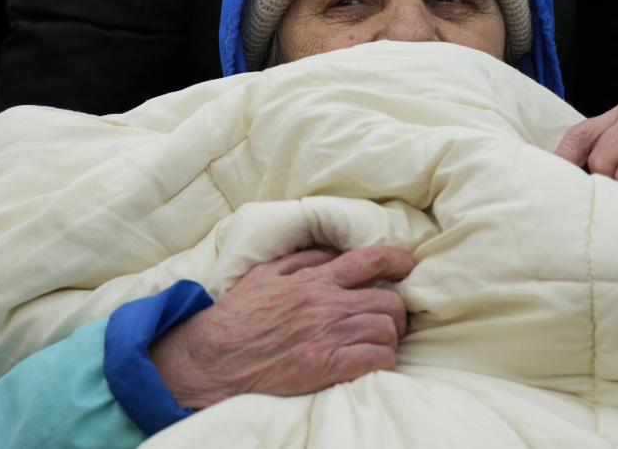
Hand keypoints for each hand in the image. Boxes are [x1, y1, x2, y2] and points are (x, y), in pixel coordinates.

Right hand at [150, 244, 414, 408]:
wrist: (210, 360)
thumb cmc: (237, 318)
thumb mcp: (264, 274)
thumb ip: (302, 260)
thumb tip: (334, 252)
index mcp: (314, 279)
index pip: (370, 259)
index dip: (398, 261)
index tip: (407, 267)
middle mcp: (326, 304)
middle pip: (389, 299)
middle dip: (397, 310)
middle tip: (391, 320)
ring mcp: (327, 336)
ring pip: (386, 329)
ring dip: (390, 338)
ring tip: (381, 343)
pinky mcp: (325, 366)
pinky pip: (375, 358)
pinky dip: (383, 360)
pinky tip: (373, 362)